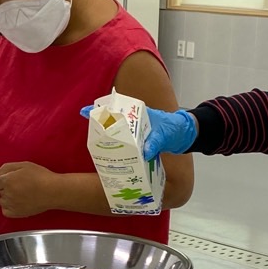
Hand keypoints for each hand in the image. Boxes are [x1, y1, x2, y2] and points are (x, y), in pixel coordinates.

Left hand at [0, 162, 56, 218]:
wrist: (53, 191)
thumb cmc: (41, 178)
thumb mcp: (24, 165)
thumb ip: (6, 168)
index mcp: (7, 180)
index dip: (3, 179)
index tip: (10, 179)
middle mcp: (7, 193)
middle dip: (5, 188)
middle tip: (19, 185)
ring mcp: (11, 205)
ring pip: (2, 201)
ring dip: (7, 198)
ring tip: (21, 194)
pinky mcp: (16, 213)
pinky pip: (5, 211)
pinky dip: (9, 207)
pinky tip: (19, 202)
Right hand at [80, 105, 196, 160]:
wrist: (183, 135)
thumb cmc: (173, 128)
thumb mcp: (165, 134)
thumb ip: (155, 142)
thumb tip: (144, 152)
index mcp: (136, 114)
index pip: (114, 108)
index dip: (98, 110)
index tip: (84, 112)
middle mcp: (133, 123)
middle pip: (111, 122)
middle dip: (99, 127)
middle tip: (89, 135)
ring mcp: (135, 134)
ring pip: (117, 136)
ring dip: (108, 141)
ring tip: (96, 149)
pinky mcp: (138, 145)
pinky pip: (125, 147)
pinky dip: (119, 152)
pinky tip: (112, 160)